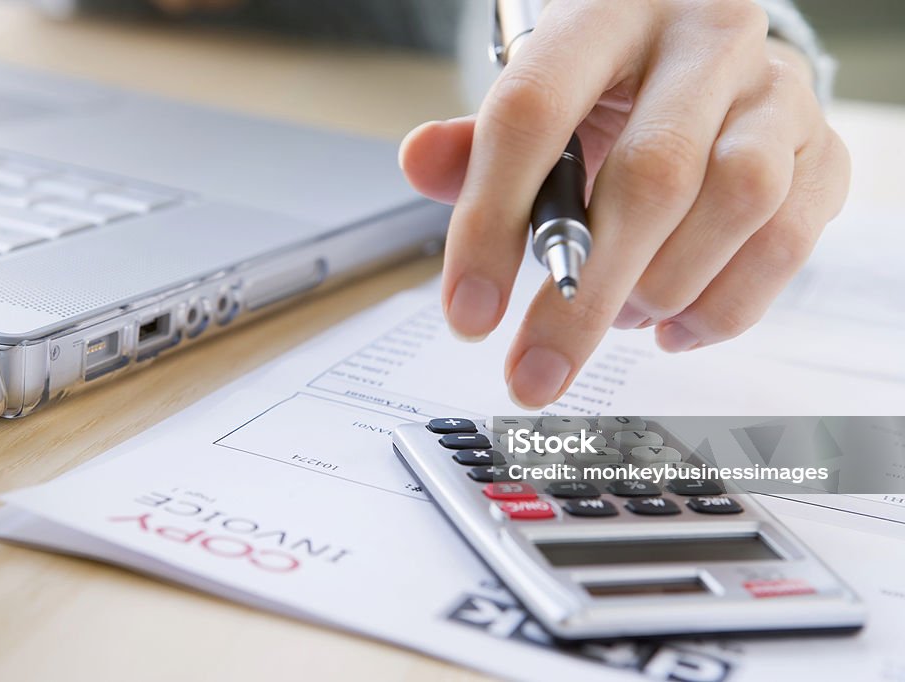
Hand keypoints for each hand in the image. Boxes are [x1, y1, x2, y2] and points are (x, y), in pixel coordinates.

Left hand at [399, 0, 848, 408]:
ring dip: (661, 289)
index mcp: (608, 13)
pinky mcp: (823, 150)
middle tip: (536, 370)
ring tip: (618, 315)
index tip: (469, 314)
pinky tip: (673, 324)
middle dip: (580, 297)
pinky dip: (723, 308)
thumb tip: (420, 161)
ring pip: (735, 205)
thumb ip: (478, 143)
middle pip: (648, 178)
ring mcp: (776, 93)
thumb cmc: (608, 90)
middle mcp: (705, 40)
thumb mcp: (538, 98)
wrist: (704, 57)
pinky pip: (786, 244)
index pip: (535, 111)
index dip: (492, 221)